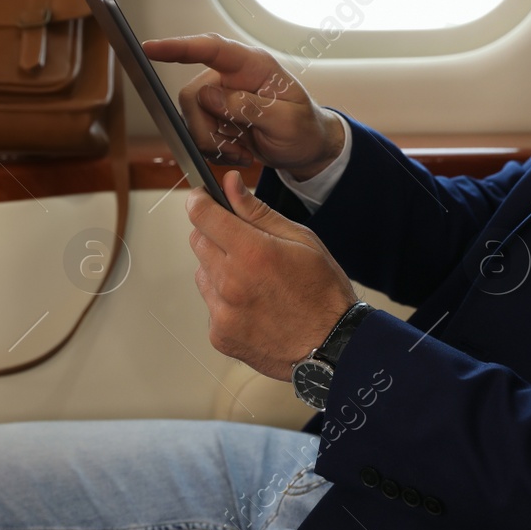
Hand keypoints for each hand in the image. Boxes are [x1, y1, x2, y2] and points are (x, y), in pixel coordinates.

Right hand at [143, 33, 344, 179]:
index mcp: (253, 65)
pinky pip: (197, 133)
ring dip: (213, 142)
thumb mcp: (287, 121)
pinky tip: (239, 151)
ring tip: (243, 150)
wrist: (307, 148)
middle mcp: (231, 76)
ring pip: (191, 119)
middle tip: (235, 146)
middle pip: (193, 96)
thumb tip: (210, 96)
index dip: (179, 47)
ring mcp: (221, 96)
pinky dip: (215, 150)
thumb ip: (250, 106)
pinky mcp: (215, 116)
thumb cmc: (304, 128)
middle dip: (206, 128)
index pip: (211, 48)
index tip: (150, 48)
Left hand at [185, 171, 358, 380]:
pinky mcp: (220, 335)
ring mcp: (222, 313)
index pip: (201, 215)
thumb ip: (257, 211)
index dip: (199, 201)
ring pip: (202, 273)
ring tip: (254, 280)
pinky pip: (211, 304)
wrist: (332, 346)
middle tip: (244, 244)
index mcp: (252, 253)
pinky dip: (224, 300)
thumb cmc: (322, 290)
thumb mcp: (299, 239)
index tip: (203, 198)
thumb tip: (229, 183)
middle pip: (198, 241)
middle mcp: (230, 283)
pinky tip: (254, 304)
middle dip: (214, 234)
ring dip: (219, 269)